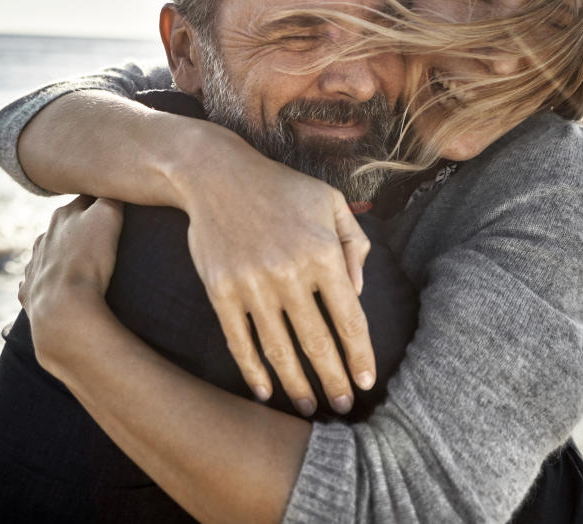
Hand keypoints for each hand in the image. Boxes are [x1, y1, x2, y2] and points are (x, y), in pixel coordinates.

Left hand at [18, 195, 123, 379]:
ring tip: (81, 265)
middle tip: (102, 237)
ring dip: (61, 254)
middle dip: (80, 228)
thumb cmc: (88, 259)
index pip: (86, 200)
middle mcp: (44, 237)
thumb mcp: (107, 216)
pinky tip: (57, 288)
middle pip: (65, 226)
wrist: (63, 307)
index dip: (101, 201)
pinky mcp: (29, 292)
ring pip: (48, 252)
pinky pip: (36, 282)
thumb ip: (110, 197)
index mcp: (63, 217)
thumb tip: (112, 188)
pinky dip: (46, 282)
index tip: (115, 206)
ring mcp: (34, 265)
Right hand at [180, 142, 376, 416]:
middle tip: (343, 406)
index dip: (360, 356)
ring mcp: (252, 285)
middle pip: (318, 343)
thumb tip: (358, 293)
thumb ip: (354, 244)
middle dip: (334, 381)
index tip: (367, 382)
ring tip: (308, 407)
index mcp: (323, 253)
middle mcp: (290, 274)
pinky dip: (253, 371)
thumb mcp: (331, 202)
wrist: (215, 175)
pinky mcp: (221, 292)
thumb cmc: (281, 188)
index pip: (349, 319)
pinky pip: (240, 341)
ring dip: (297, 385)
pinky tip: (265, 391)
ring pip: (280, 350)